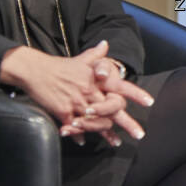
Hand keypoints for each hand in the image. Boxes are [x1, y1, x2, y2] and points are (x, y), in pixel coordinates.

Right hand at [0, 41, 144, 146]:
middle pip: (113, 110)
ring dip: (107, 133)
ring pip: (97, 123)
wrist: (36, 70)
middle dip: (128, 124)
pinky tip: (84, 141)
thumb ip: (96, 55)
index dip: (136, 94)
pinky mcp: (63, 112)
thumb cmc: (61, 66)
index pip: (121, 87)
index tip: (149, 102)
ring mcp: (77, 104)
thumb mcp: (82, 58)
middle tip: (139, 135)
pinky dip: (79, 135)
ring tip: (115, 141)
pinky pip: (75, 128)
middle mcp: (90, 92)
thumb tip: (106, 44)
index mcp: (97, 80)